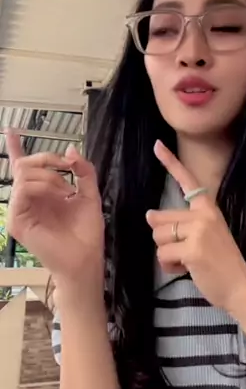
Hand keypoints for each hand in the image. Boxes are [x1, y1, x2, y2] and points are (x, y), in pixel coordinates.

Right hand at [5, 130, 104, 285]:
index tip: (12, 130)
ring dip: (50, 175)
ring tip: (67, 189)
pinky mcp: (17, 221)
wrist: (85, 258)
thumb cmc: (86, 233)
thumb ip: (83, 171)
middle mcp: (28, 200)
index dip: (16, 148)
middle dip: (47, 158)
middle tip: (67, 165)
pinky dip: (42, 186)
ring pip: (23, 174)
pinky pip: (22, 190)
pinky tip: (60, 195)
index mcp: (42, 193)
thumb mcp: (89, 195)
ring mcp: (21, 210)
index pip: (24, 167)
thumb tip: (69, 150)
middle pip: (25, 164)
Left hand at [146, 141, 245, 314]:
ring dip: (166, 254)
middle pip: (160, 219)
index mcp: (209, 209)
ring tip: (187, 261)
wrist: (241, 287)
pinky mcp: (193, 248)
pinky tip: (186, 269)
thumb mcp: (204, 237)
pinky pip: (163, 254)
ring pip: (158, 237)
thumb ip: (180, 225)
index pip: (187, 182)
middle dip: (164, 239)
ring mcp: (199, 230)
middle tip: (185, 252)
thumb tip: (150, 216)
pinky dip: (169, 266)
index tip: (157, 144)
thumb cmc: (221, 264)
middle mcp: (204, 215)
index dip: (171, 162)